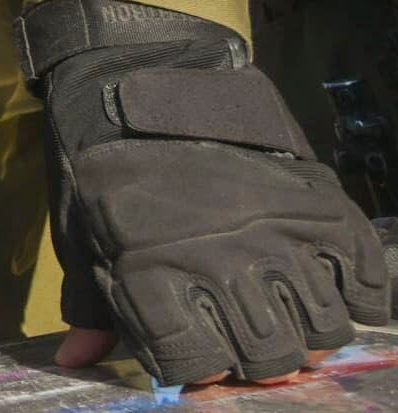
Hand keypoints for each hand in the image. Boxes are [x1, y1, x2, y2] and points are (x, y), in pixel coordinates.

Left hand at [24, 0, 387, 384]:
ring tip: (286, 306)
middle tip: (250, 331)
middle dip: (260, 356)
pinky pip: (366, 281)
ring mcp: (278, 233)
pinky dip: (360, 294)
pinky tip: (334, 286)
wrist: (140, 78)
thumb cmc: (103, 161)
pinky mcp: (321, 206)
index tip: (197, 348)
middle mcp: (223, 261)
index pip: (198, 364)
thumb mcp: (80, 229)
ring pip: (324, 329)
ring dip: (309, 328)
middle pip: (272, 356)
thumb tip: (76, 363)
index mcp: (155, 273)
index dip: (199, 365)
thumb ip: (90, 304)